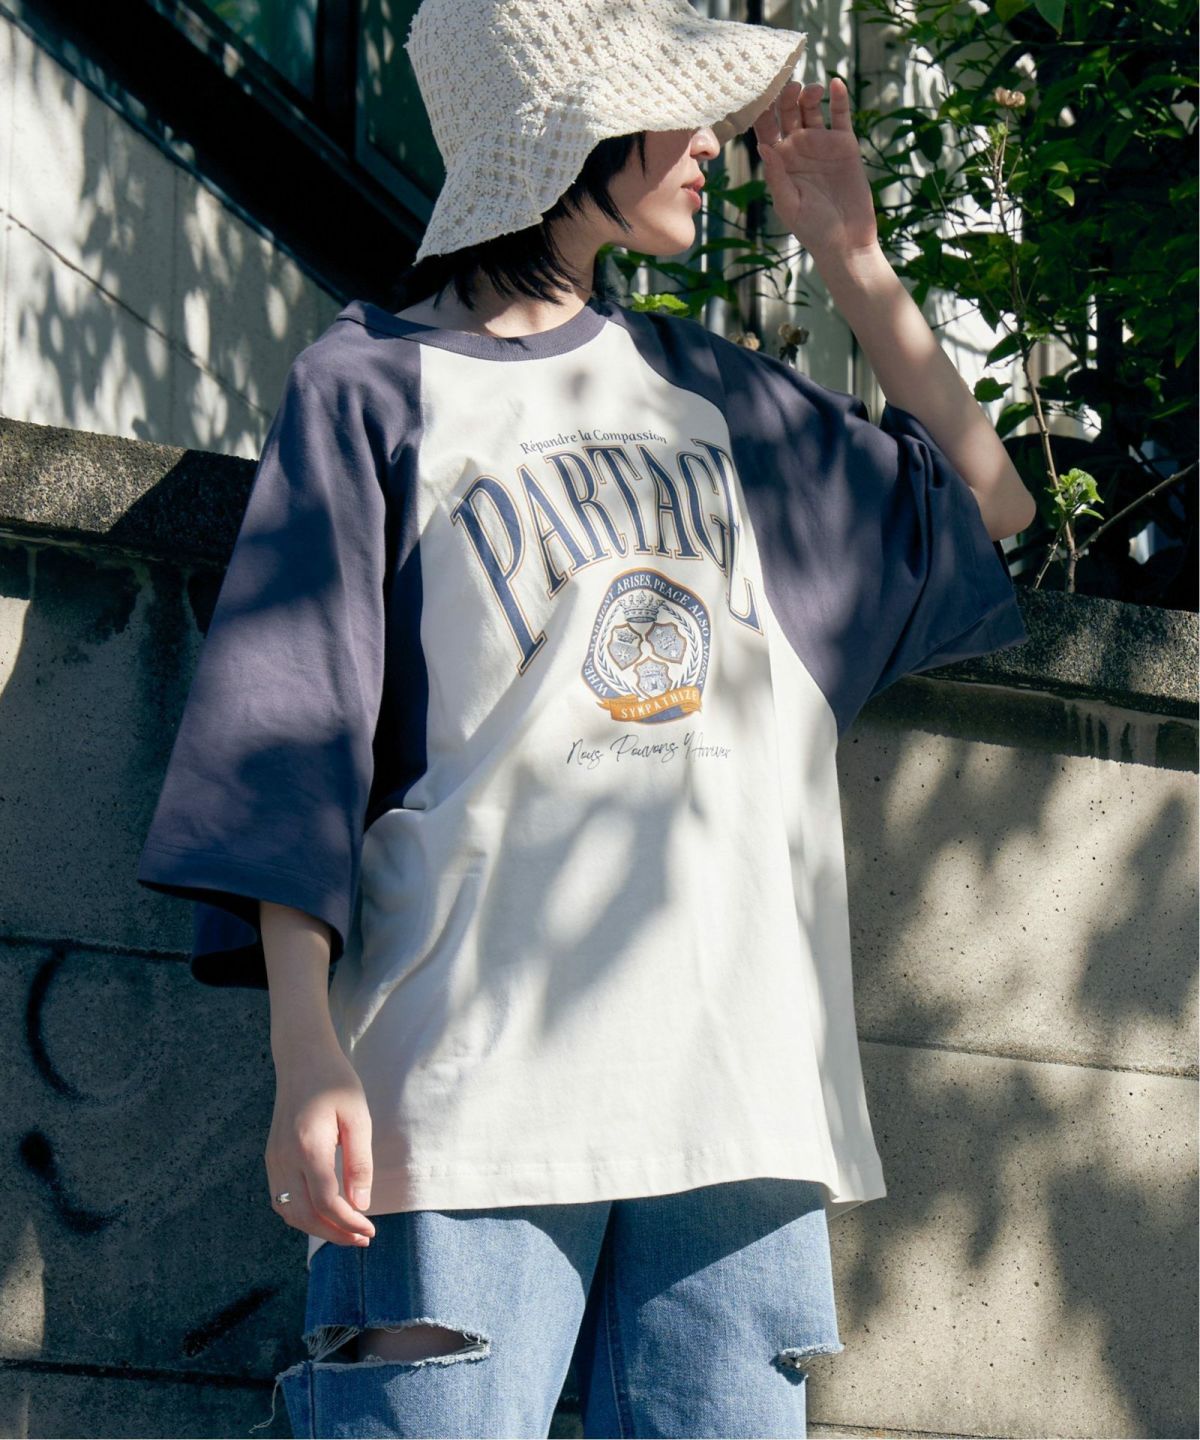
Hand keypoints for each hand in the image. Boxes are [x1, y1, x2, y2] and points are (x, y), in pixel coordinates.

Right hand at [265, 1040, 376, 1246]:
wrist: (302, 1058)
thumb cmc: (335, 1083)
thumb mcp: (358, 1118)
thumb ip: (359, 1163)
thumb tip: (360, 1205)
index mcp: (308, 1146)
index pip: (326, 1202)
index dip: (348, 1223)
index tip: (370, 1230)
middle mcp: (284, 1158)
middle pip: (304, 1215)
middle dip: (334, 1234)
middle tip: (362, 1239)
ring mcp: (273, 1159)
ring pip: (288, 1212)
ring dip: (316, 1229)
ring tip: (345, 1231)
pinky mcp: (270, 1157)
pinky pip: (280, 1199)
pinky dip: (300, 1215)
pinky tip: (322, 1215)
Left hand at [752, 76, 879, 265]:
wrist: (846, 241)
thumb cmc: (812, 229)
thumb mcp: (789, 205)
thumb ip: (775, 176)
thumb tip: (762, 146)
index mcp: (778, 161)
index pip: (766, 128)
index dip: (762, 110)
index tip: (759, 94)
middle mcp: (797, 147)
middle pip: (788, 111)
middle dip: (786, 95)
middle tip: (788, 86)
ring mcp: (821, 143)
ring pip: (812, 108)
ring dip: (809, 94)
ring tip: (812, 91)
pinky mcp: (844, 143)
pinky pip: (841, 115)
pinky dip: (839, 98)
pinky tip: (836, 83)